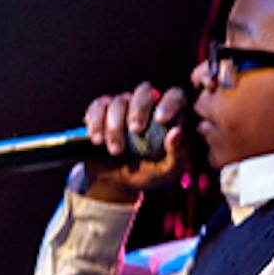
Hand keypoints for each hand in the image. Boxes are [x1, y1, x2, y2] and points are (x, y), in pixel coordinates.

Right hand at [80, 82, 187, 202]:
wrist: (115, 183)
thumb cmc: (147, 174)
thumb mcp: (167, 170)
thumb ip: (177, 153)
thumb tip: (176, 132)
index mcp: (168, 116)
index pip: (174, 96)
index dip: (169, 103)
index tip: (160, 120)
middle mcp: (145, 106)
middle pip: (144, 91)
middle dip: (138, 110)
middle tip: (135, 130)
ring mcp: (121, 107)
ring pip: (117, 102)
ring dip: (114, 127)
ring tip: (115, 150)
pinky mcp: (99, 113)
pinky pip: (96, 107)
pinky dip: (96, 123)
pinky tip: (98, 140)